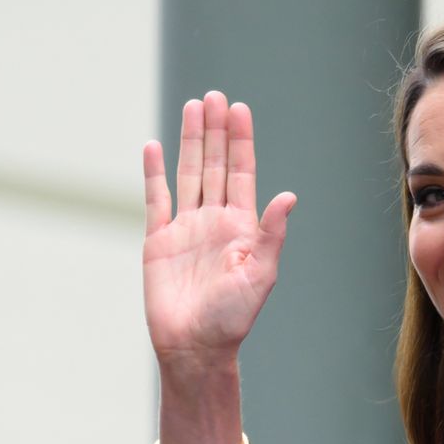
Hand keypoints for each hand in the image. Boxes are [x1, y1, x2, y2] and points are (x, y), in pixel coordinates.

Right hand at [142, 90, 295, 366]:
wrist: (195, 347)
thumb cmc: (233, 318)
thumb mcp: (261, 275)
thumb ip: (271, 233)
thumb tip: (289, 195)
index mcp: (242, 227)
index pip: (241, 173)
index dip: (240, 141)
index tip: (240, 109)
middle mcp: (214, 221)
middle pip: (214, 165)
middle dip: (216, 131)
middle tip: (216, 96)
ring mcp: (186, 228)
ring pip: (188, 174)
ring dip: (190, 141)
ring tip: (193, 108)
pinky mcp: (158, 240)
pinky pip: (156, 199)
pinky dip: (154, 173)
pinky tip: (155, 147)